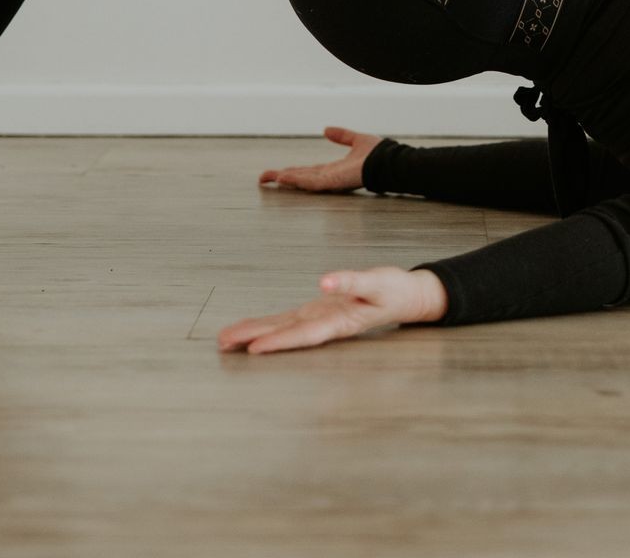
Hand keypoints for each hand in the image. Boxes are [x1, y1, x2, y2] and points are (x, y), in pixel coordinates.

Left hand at [216, 266, 447, 354]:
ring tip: (225, 340)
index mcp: (338, 322)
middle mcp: (324, 325)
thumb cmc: (394, 291)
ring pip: (282, 328)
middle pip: (284, 334)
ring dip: (254, 333)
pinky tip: (250, 330)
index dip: (277, 342)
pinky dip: (267, 324)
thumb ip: (351, 282)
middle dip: (253, 339)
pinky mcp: (319, 312)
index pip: (302, 335)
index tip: (253, 349)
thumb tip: (323, 282)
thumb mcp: (377, 284)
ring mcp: (320, 320)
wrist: (406, 297)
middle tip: (223, 345)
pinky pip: (288, 320)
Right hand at [258, 125, 383, 192]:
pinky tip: (283, 178)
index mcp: (334, 169)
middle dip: (281, 178)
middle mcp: (330, 177)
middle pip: (300, 178)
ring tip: (267, 179)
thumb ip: (342, 136)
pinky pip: (311, 182)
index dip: (292, 171)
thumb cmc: (379, 154)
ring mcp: (331, 181)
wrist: (390, 162)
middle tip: (262, 179)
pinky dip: (296, 180)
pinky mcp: (334, 182)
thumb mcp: (356, 140)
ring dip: (284, 179)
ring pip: (302, 181)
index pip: (308, 171)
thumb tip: (326, 130)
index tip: (278, 173)